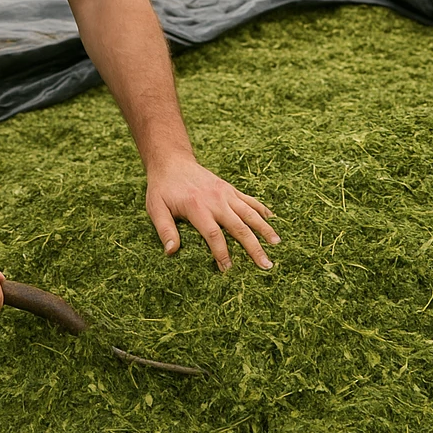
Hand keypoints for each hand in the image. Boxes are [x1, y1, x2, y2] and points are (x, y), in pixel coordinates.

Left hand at [145, 156, 279, 270]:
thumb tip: (171, 252)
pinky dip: (261, 209)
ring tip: (277, 244)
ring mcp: (225, 193)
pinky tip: (273, 220)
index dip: (222, 253)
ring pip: (249, 213)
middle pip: (239, 227)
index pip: (213, 235)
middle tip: (266, 265)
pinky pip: (249, 199)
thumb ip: (165, 229)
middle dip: (254, 247)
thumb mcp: (155, 208)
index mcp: (197, 207)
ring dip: (264, 228)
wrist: (172, 162)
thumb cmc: (162, 188)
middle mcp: (215, 200)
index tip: (229, 270)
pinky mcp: (229, 188)